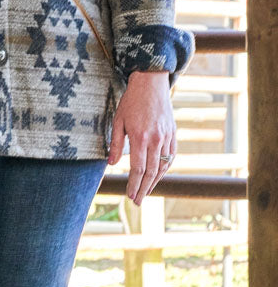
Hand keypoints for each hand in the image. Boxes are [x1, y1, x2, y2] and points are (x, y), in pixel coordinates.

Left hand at [109, 71, 176, 203]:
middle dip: (144, 189)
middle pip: (151, 172)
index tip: (130, 196)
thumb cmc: (131, 102)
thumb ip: (115, 144)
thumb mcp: (118, 121)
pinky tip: (157, 176)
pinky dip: (165, 169)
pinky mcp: (173, 134)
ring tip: (146, 192)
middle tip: (137, 202)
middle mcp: (156, 140)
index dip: (134, 185)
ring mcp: (167, 138)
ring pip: (163, 166)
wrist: (151, 84)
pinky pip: (171, 157)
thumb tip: (112, 165)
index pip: (138, 169)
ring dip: (154, 182)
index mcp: (140, 138)